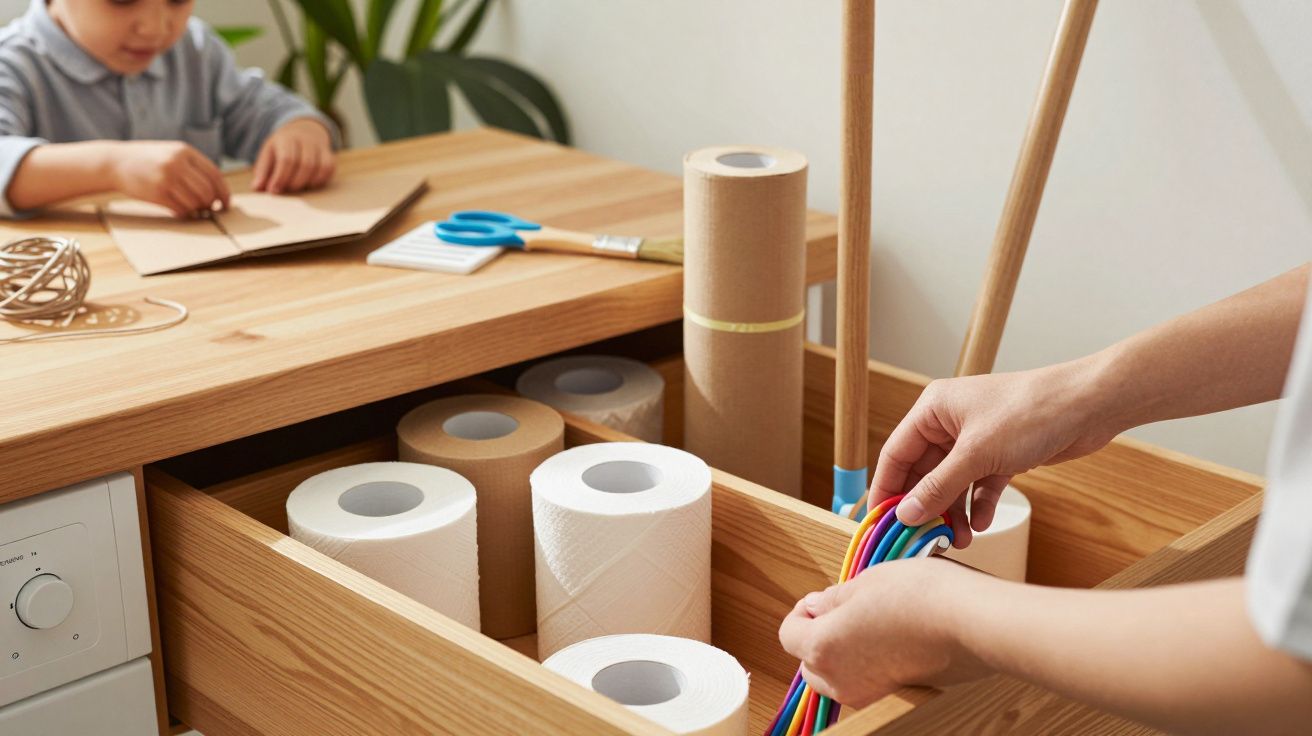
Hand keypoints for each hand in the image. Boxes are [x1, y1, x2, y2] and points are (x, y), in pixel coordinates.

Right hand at [111, 141, 230, 217]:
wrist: (115, 162)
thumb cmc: (148, 160)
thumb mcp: (172, 153)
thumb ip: (193, 166)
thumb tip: (218, 189)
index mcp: (184, 151)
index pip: (215, 174)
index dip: (224, 192)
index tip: (226, 203)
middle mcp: (177, 163)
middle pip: (207, 191)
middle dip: (211, 203)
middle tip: (209, 209)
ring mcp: (166, 178)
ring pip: (196, 202)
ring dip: (198, 210)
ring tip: (195, 210)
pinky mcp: (157, 193)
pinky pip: (181, 209)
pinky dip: (185, 214)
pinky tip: (181, 212)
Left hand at [252, 118, 334, 193]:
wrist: (302, 130)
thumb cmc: (282, 148)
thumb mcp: (268, 154)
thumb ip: (262, 171)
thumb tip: (257, 188)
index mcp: (286, 138)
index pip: (287, 159)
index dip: (280, 177)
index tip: (273, 191)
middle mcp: (305, 140)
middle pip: (305, 164)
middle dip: (294, 182)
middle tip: (286, 190)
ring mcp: (319, 146)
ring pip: (319, 167)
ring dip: (308, 183)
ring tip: (297, 187)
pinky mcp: (329, 154)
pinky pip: (329, 168)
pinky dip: (320, 179)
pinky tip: (310, 184)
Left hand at [778, 558, 991, 706]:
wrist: (974, 623)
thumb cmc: (920, 596)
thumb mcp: (866, 581)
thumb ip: (833, 598)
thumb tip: (817, 606)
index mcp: (822, 648)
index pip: (788, 635)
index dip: (800, 611)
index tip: (820, 596)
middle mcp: (841, 680)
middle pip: (810, 662)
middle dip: (818, 635)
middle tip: (843, 607)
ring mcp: (870, 692)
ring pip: (838, 675)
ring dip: (843, 650)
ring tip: (871, 618)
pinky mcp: (898, 693)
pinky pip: (868, 679)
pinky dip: (870, 661)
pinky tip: (892, 634)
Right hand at [870, 360, 1118, 545]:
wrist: (1088, 406)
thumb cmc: (1030, 412)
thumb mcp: (977, 454)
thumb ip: (938, 487)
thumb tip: (905, 514)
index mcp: (933, 410)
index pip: (896, 454)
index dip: (887, 489)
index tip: (882, 522)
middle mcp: (949, 423)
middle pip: (923, 473)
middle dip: (926, 507)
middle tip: (925, 538)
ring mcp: (975, 440)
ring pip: (952, 483)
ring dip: (953, 512)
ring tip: (959, 540)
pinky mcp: (1000, 454)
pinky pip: (978, 485)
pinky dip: (978, 505)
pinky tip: (982, 524)